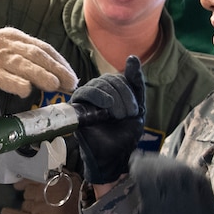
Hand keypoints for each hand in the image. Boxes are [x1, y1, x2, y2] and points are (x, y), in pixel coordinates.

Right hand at [0, 24, 77, 95]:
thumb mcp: (5, 50)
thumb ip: (26, 60)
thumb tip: (54, 78)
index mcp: (15, 37)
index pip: (43, 48)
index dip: (59, 62)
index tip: (72, 77)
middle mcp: (7, 43)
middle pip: (36, 55)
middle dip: (56, 69)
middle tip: (70, 83)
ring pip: (20, 64)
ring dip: (39, 74)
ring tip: (54, 85)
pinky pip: (0, 76)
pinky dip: (14, 83)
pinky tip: (26, 90)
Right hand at [71, 56, 145, 183]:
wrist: (116, 156)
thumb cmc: (125, 134)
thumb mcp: (137, 106)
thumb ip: (136, 83)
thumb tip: (131, 57)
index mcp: (111, 91)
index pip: (119, 77)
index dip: (129, 89)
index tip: (135, 110)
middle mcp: (97, 93)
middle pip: (109, 79)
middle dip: (123, 95)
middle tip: (128, 114)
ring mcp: (86, 100)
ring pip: (98, 84)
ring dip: (113, 97)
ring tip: (118, 115)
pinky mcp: (76, 108)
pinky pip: (83, 92)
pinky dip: (97, 96)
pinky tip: (107, 106)